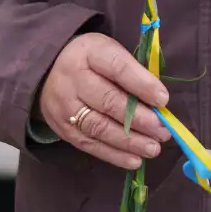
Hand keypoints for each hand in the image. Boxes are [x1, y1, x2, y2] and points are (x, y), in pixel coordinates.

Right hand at [36, 33, 171, 170]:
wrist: (46, 71)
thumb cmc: (89, 60)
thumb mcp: (108, 51)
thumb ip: (131, 71)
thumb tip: (159, 101)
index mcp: (89, 52)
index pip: (117, 68)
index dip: (142, 84)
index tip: (163, 100)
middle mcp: (73, 79)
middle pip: (109, 101)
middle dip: (140, 119)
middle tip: (163, 131)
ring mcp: (65, 107)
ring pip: (100, 127)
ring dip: (130, 141)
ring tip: (153, 148)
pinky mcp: (63, 129)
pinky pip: (91, 145)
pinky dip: (115, 155)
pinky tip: (135, 160)